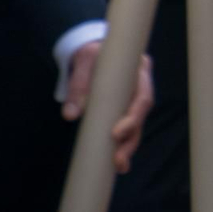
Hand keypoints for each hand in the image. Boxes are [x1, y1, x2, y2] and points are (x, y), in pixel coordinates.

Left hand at [63, 43, 153, 173]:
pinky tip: (119, 160)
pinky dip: (125, 141)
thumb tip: (70, 115)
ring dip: (130, 145)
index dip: (133, 117)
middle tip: (118, 160)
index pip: (142, 97)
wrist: (94, 45)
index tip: (116, 133)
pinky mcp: (127, 105)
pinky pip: (130, 125)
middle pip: (142, 115)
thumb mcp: (84, 61)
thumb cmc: (92, 51)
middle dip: (131, 139)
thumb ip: (78, 86)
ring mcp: (136, 96)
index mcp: (139, 71)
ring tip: (120, 166)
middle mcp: (142, 85)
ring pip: (139, 124)